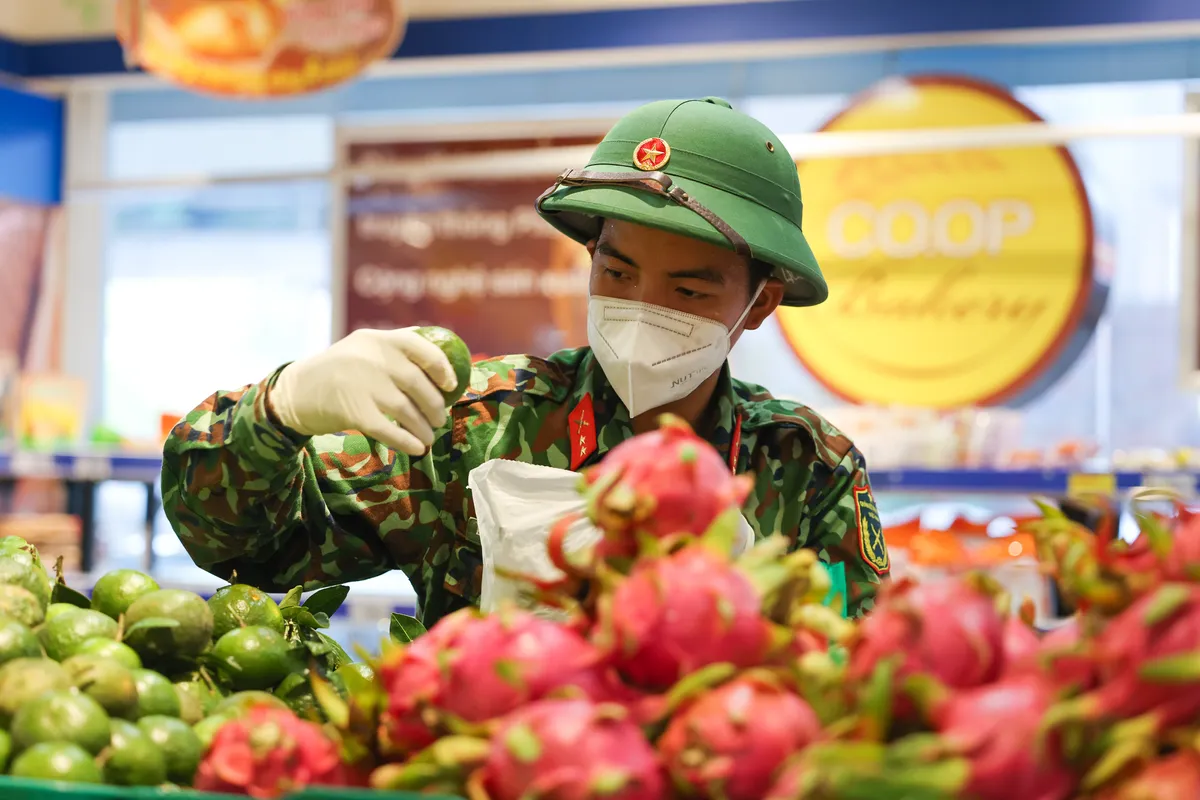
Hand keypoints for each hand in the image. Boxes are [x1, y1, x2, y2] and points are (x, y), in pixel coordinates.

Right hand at [268, 328, 458, 456]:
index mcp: (378, 339)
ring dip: (423, 427)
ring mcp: (362, 384)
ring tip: (429, 436)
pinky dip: (407, 441)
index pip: (420, 347)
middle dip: (435, 405)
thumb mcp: (363, 347)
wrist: (297, 392)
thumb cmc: (339, 371)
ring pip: (406, 410)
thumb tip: (440, 352)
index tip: (451, 384)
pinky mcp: (353, 412)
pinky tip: (417, 449)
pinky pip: (389, 430)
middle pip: (417, 384)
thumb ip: (396, 346)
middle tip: (440, 418)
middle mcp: (371, 358)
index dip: (442, 367)